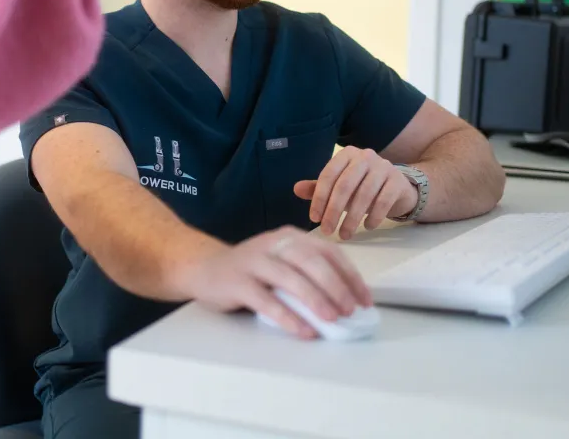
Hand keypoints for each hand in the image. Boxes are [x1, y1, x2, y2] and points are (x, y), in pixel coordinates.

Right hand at [171, 226, 372, 339]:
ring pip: (290, 278)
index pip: (327, 251)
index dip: (349, 275)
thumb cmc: (251, 271)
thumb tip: (346, 301)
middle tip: (351, 310)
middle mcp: (273, 244)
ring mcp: (253, 261)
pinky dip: (288, 316)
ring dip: (315, 299)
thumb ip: (307, 273)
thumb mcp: (281, 262)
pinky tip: (304, 330)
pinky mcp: (237, 282)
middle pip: (311, 261)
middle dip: (336, 286)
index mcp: (290, 237)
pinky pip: (266, 300)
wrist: (203, 268)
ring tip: (333, 319)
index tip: (365, 300)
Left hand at [293, 147, 418, 239]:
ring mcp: (384, 167)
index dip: (319, 198)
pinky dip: (374, 216)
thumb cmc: (363, 187)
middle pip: (345, 185)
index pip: (328, 175)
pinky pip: (383, 200)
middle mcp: (365, 156)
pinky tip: (367, 227)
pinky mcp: (398, 181)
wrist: (398, 187)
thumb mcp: (340, 186)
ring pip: (364, 195)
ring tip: (345, 235)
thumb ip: (319, 188)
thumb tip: (296, 189)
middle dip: (333, 211)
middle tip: (327, 231)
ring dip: (352, 219)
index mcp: (347, 154)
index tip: (314, 218)